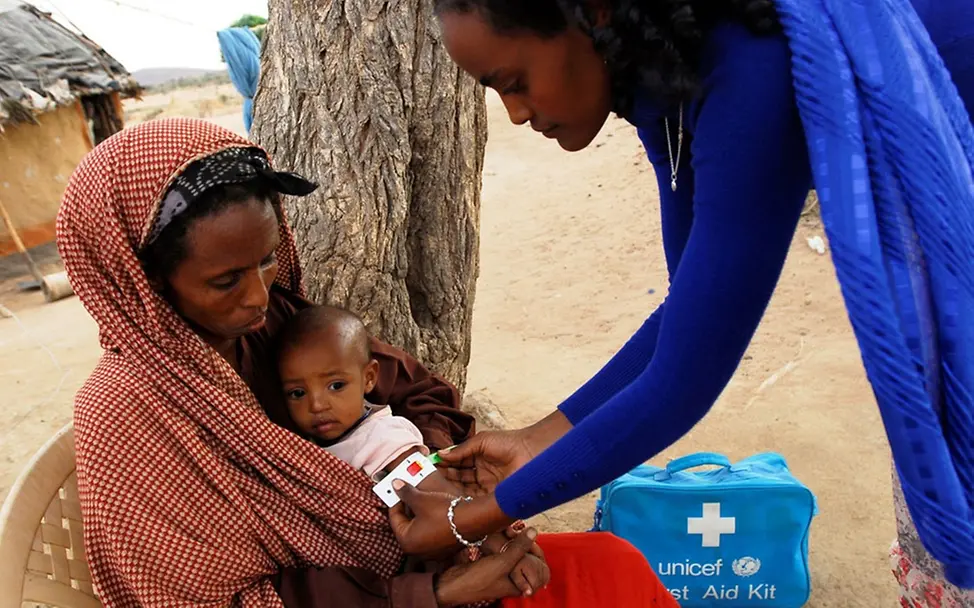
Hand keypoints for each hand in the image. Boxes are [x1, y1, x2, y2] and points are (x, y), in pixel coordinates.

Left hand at [387, 481, 460, 559]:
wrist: (473, 520)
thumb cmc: (444, 512)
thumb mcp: (421, 500)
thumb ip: (405, 492)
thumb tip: (395, 484)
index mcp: (406, 542)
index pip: (394, 518)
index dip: (396, 501)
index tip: (399, 490)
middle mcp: (417, 551)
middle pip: (406, 525)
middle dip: (408, 508)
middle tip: (410, 493)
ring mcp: (432, 552)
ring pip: (419, 529)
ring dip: (419, 515)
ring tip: (423, 499)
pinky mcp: (444, 549)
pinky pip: (431, 534)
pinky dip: (430, 523)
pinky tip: (436, 511)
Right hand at [434, 528, 544, 606]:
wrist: (453, 584)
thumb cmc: (480, 579)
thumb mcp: (503, 562)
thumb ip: (519, 547)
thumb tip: (533, 531)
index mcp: (519, 584)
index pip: (534, 563)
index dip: (533, 547)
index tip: (530, 533)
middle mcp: (512, 578)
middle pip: (523, 556)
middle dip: (520, 541)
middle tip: (516, 529)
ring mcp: (501, 571)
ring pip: (511, 551)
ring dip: (510, 539)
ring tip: (508, 529)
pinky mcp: (491, 564)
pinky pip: (501, 550)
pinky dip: (501, 541)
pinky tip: (500, 532)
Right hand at [438, 411, 571, 494]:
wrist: (533, 453)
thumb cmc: (510, 443)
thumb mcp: (481, 442)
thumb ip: (461, 450)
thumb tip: (440, 455)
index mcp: (478, 458)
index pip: (456, 464)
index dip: (443, 466)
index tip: (426, 468)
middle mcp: (481, 474)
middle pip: (457, 479)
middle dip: (442, 480)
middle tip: (425, 482)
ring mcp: (487, 487)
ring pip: (463, 491)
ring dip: (449, 491)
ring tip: (432, 492)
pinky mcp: (493, 498)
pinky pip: (474, 500)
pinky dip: (462, 500)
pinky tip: (449, 500)